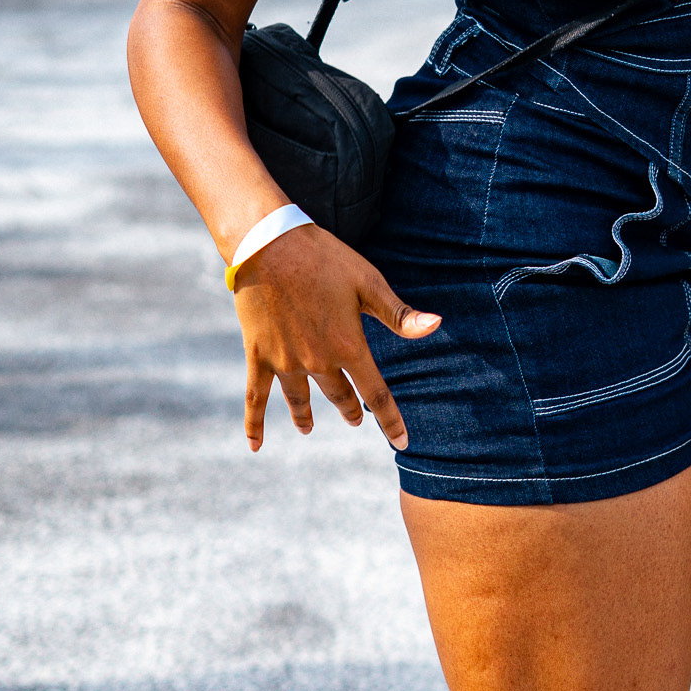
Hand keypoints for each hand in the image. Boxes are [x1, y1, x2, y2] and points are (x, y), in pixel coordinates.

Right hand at [232, 224, 439, 451]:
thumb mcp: (368, 282)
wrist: (269, 244)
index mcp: (348, 346)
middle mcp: (317, 361)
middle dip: (351, 410)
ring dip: (306, 415)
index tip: (402, 442)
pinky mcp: (257, 354)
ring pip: (300, 399)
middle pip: (339, 396)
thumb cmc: (324, 258)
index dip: (391, 420)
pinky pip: (256, 396)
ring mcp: (285, 361)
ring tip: (308, 428)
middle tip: (356, 420)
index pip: (376, 394)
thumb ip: (399, 314)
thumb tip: (436, 325)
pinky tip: (255, 445)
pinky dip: (254, 423)